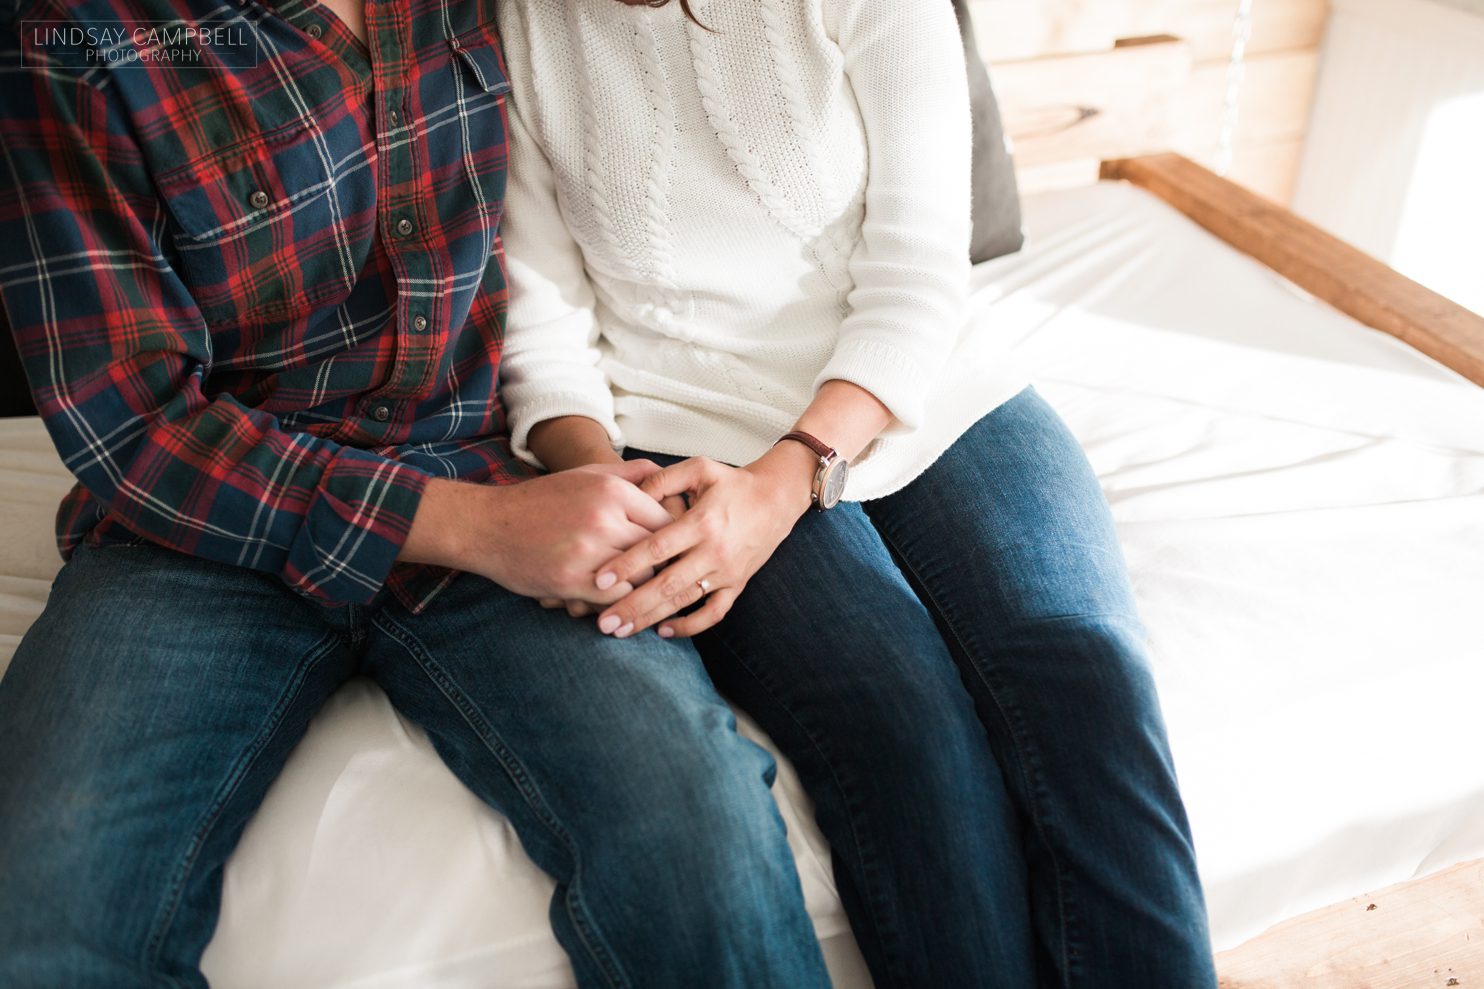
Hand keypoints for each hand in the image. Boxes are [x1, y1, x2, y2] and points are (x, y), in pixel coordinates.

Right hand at [401, 460, 672, 603]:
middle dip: (668, 567)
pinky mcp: (571, 580)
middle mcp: (604, 518)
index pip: (666, 520)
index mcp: (612, 491)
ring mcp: (588, 551)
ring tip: (657, 599)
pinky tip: (625, 609)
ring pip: (641, 577)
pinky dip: (623, 603)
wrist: (489, 525)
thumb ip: (629, 473)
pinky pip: (615, 598)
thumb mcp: (585, 475)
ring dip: (647, 589)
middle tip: (679, 581)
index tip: (682, 554)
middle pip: (658, 550)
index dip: (677, 540)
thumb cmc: (541, 500)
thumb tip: (665, 474)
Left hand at [591, 443, 817, 637]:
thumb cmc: (733, 482)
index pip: (658, 547)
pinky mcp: (737, 584)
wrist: (777, 499)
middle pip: (667, 584)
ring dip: (652, 619)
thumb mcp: (700, 468)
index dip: (628, 564)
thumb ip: (663, 479)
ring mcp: (727, 572)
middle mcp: (714, 551)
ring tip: (622, 631)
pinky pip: (714, 613)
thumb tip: (629, 496)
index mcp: (702, 522)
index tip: (600, 579)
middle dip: (633, 605)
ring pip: (685, 602)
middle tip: (604, 623)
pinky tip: (665, 630)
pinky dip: (691, 626)